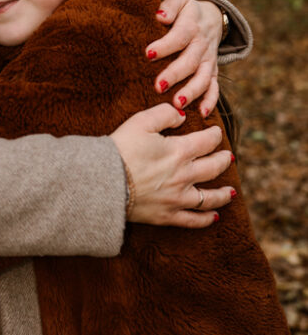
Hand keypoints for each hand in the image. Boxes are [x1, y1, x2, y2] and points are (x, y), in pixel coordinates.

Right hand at [110, 103, 234, 227]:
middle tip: (228, 158)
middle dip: (223, 160)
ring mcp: (178, 198)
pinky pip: (193, 220)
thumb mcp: (140, 121)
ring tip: (231, 192)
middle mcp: (185, 175)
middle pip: (214, 168)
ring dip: (223, 194)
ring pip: (210, 198)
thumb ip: (164, 114)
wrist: (103, 181)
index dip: (215, 135)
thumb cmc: (120, 148)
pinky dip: (206, 219)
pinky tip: (214, 217)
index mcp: (180, 151)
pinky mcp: (167, 215)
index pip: (207, 141)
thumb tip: (181, 115)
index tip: (216, 133)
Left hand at [146, 0, 222, 116]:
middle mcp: (202, 44)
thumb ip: (169, 5)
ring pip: (203, 78)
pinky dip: (210, 101)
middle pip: (190, 61)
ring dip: (191, 92)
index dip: (165, 45)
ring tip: (177, 103)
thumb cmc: (183, 10)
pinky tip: (201, 114)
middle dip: (175, 74)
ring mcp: (209, 60)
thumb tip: (160, 16)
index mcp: (191, 25)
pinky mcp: (212, 72)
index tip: (148, 54)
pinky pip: (214, 88)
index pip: (179, 36)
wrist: (209, 17)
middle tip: (158, 86)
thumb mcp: (178, 0)